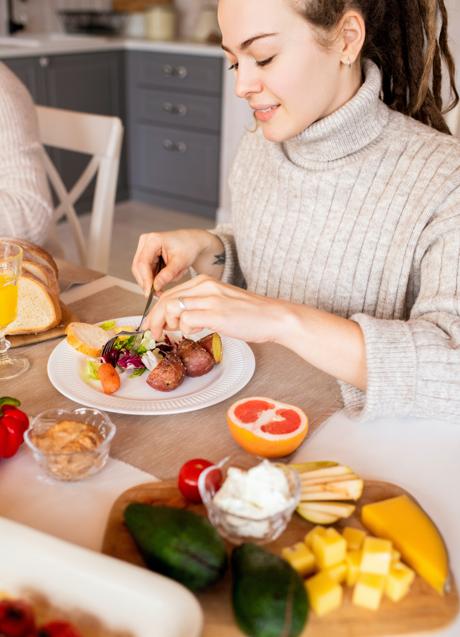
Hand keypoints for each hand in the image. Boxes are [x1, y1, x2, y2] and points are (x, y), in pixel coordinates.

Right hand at [131, 229, 219, 294]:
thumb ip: (167, 275)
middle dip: (146, 282)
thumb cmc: (188, 248)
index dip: (145, 279)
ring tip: (166, 284)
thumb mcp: (180, 263)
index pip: (143, 263)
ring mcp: (144, 247)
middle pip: (138, 267)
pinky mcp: (146, 253)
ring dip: (151, 280)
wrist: (192, 242)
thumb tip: (155, 287)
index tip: (149, 293)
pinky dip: (153, 277)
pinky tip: (164, 279)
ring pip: (141, 270)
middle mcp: (145, 241)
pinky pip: (145, 269)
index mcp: (153, 240)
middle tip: (156, 294)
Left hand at [143, 274, 286, 342]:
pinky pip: (186, 320)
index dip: (156, 311)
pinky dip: (184, 329)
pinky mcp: (216, 314)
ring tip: (175, 334)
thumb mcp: (220, 303)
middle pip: (165, 299)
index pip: (169, 293)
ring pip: (171, 307)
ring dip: (167, 324)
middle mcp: (205, 286)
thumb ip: (199, 307)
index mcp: (204, 282)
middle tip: (154, 334)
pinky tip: (194, 332)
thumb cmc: (250, 314)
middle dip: (154, 319)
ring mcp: (210, 299)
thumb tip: (177, 320)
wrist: (274, 317)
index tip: (153, 324)